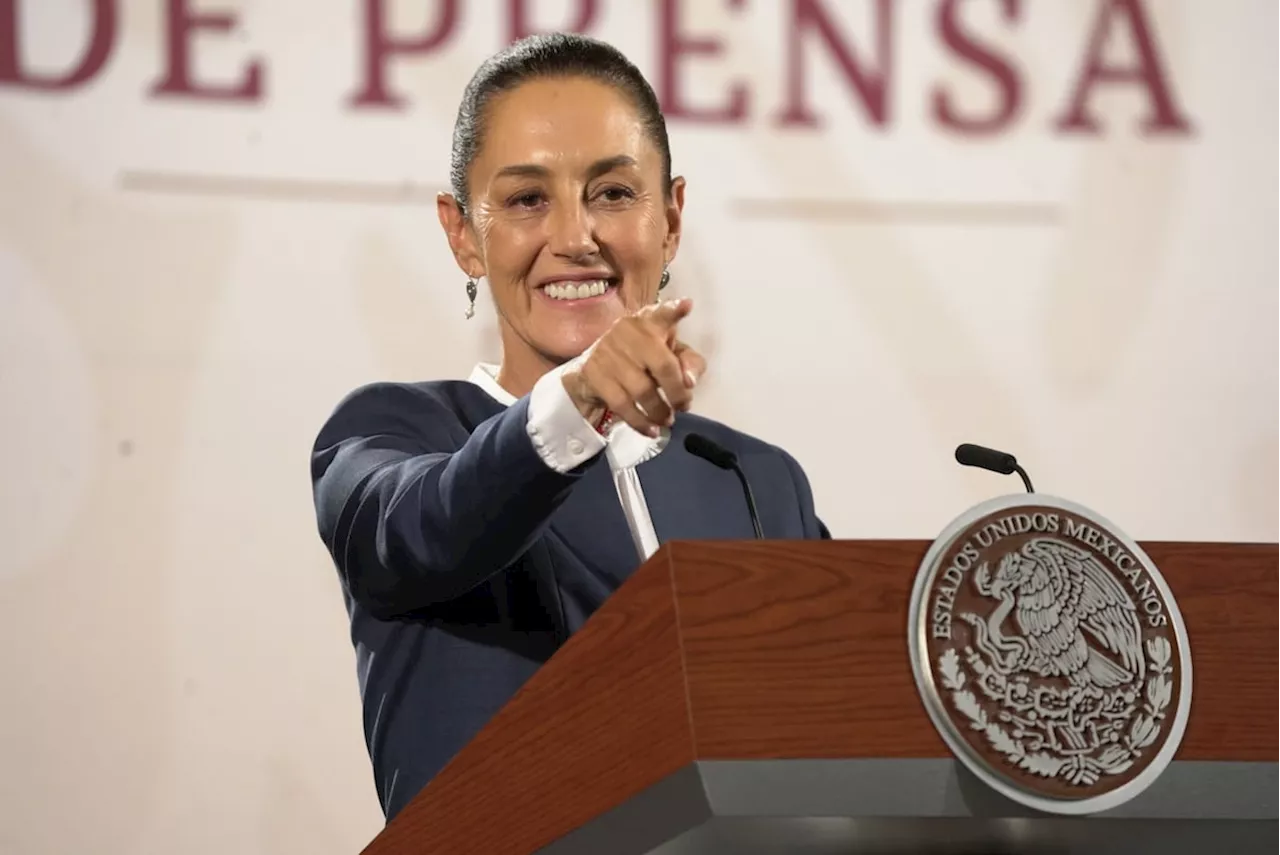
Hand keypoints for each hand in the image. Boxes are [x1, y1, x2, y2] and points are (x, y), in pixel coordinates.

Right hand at [562, 297, 706, 436]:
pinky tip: (651, 430)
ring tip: (668, 420)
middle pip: (663, 365)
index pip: (662, 314)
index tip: (686, 305)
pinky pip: (622, 405)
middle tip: (684, 406)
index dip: (674, 310)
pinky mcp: (594, 374)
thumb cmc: (641, 359)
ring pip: (643, 390)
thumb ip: (689, 364)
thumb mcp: (669, 355)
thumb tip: (689, 382)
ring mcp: (609, 352)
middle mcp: (629, 331)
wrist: (594, 371)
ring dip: (660, 411)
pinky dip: (640, 422)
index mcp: (650, 322)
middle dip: (677, 392)